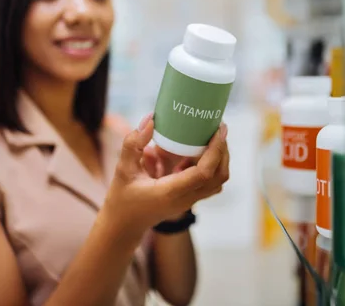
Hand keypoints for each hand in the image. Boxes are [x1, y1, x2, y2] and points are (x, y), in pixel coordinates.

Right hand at [102, 114, 229, 241]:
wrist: (124, 225)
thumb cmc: (122, 197)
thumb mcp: (122, 168)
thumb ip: (133, 143)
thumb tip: (151, 119)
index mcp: (170, 191)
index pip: (203, 173)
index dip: (215, 150)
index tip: (217, 130)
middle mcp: (185, 198)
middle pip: (218, 176)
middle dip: (222, 151)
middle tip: (218, 128)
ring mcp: (189, 201)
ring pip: (217, 181)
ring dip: (220, 158)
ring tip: (212, 136)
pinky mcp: (189, 198)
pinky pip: (209, 182)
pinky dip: (211, 165)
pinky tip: (197, 150)